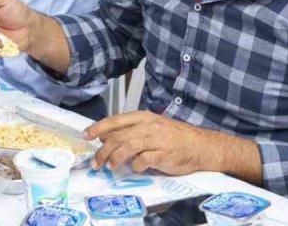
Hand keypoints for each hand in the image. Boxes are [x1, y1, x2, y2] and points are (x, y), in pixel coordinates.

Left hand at [84, 111, 227, 175]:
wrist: (201, 146)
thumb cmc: (174, 137)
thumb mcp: (150, 128)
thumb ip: (130, 131)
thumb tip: (106, 137)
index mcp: (143, 117)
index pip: (115, 121)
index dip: (98, 128)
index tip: (86, 135)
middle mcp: (148, 126)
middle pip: (118, 137)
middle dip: (103, 151)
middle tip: (95, 162)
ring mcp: (157, 140)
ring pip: (127, 147)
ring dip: (115, 159)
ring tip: (109, 167)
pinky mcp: (164, 154)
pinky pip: (144, 160)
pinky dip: (136, 165)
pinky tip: (134, 169)